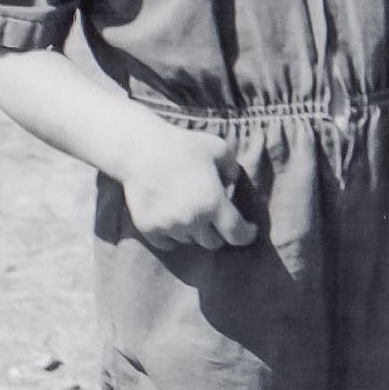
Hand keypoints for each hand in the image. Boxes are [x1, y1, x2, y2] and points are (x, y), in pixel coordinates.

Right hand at [119, 127, 258, 251]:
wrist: (139, 149)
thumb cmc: (182, 146)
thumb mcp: (218, 148)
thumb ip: (232, 170)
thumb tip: (231, 185)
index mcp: (213, 203)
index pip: (237, 234)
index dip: (247, 235)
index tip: (249, 230)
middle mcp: (193, 220)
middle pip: (213, 242)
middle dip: (217, 231)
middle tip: (212, 216)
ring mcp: (169, 227)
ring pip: (189, 241)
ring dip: (193, 231)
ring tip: (187, 210)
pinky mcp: (149, 229)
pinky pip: (167, 243)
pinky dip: (172, 235)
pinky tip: (169, 216)